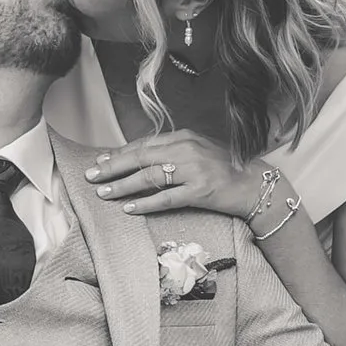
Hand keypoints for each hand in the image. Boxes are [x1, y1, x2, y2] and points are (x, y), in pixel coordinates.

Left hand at [85, 130, 266, 217]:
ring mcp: (194, 170)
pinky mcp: (200, 191)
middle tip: (91, 176)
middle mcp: (186, 150)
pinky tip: (129, 208)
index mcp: (183, 137)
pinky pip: (166, 198)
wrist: (254, 184)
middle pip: (141, 158)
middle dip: (113, 167)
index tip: (100, 161)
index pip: (144, 144)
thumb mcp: (197, 151)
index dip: (119, 154)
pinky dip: (145, 203)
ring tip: (103, 193)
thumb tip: (140, 159)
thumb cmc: (224, 169)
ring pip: (149, 178)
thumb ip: (172, 151)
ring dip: (123, 186)